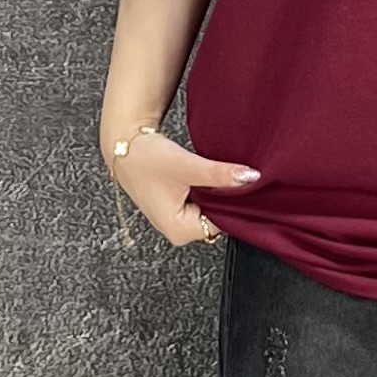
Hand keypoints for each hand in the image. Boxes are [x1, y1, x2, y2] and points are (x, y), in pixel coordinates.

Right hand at [104, 127, 260, 247]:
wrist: (125, 145)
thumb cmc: (147, 159)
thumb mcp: (188, 166)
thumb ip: (220, 174)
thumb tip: (251, 178)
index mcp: (179, 230)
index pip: (222, 224)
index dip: (236, 204)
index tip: (249, 186)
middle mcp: (178, 230)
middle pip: (218, 218)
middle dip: (228, 198)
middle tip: (238, 176)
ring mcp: (178, 219)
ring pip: (211, 208)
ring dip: (218, 192)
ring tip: (223, 173)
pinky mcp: (178, 206)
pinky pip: (204, 201)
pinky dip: (209, 188)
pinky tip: (212, 175)